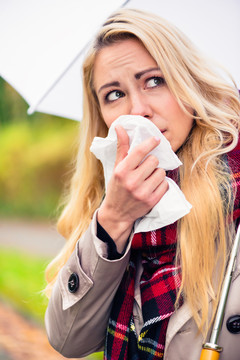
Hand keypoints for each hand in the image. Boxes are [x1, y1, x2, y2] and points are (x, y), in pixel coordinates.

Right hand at [97, 125, 167, 251]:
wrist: (117, 213)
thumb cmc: (117, 187)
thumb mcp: (116, 168)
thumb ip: (122, 148)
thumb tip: (120, 127)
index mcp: (121, 171)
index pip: (139, 151)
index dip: (150, 143)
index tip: (156, 140)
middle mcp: (131, 181)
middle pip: (153, 160)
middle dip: (151, 162)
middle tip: (146, 168)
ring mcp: (142, 192)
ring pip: (161, 172)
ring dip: (157, 173)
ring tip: (149, 178)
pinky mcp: (151, 201)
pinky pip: (165, 184)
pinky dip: (161, 184)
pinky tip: (152, 187)